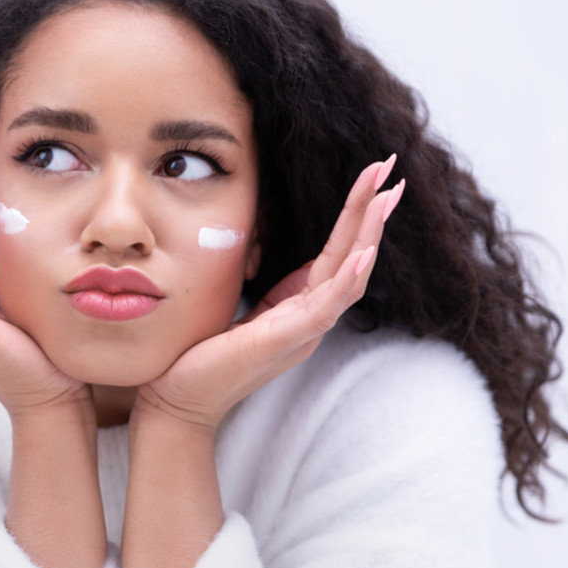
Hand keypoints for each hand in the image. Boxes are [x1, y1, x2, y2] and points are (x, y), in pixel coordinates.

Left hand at [134, 157, 404, 431]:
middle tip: (391, 166)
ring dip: (369, 234)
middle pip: (354, 257)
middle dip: (374, 211)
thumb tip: (263, 247)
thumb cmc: (201, 354)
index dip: (357, 213)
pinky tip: (362, 253)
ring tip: (387, 196)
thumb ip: (264, 286)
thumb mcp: (240, 307)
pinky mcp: (283, 343)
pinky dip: (347, 280)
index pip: (339, 252)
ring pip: (349, 277)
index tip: (374, 175)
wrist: (175, 400)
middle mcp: (310, 319)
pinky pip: (324, 309)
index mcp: (300, 306)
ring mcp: (301, 333)